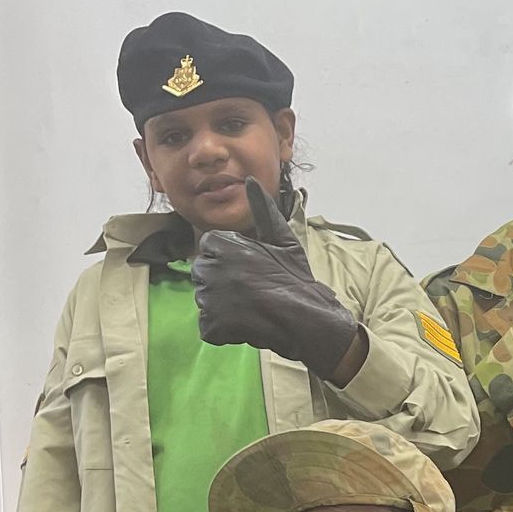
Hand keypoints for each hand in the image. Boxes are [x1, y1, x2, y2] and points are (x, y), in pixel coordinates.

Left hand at [194, 178, 361, 380]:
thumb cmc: (297, 280)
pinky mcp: (212, 326)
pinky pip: (209, 327)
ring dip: (223, 307)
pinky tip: (245, 326)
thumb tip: (250, 181)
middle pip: (204, 274)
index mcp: (222, 245)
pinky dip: (223, 330)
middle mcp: (211, 269)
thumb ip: (263, 210)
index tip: (250, 272)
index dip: (230, 261)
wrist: (309, 321)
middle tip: (250, 293)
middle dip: (222, 283)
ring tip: (250, 310)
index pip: (210, 248)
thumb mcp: (283, 241)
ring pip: (205, 300)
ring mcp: (209, 299)